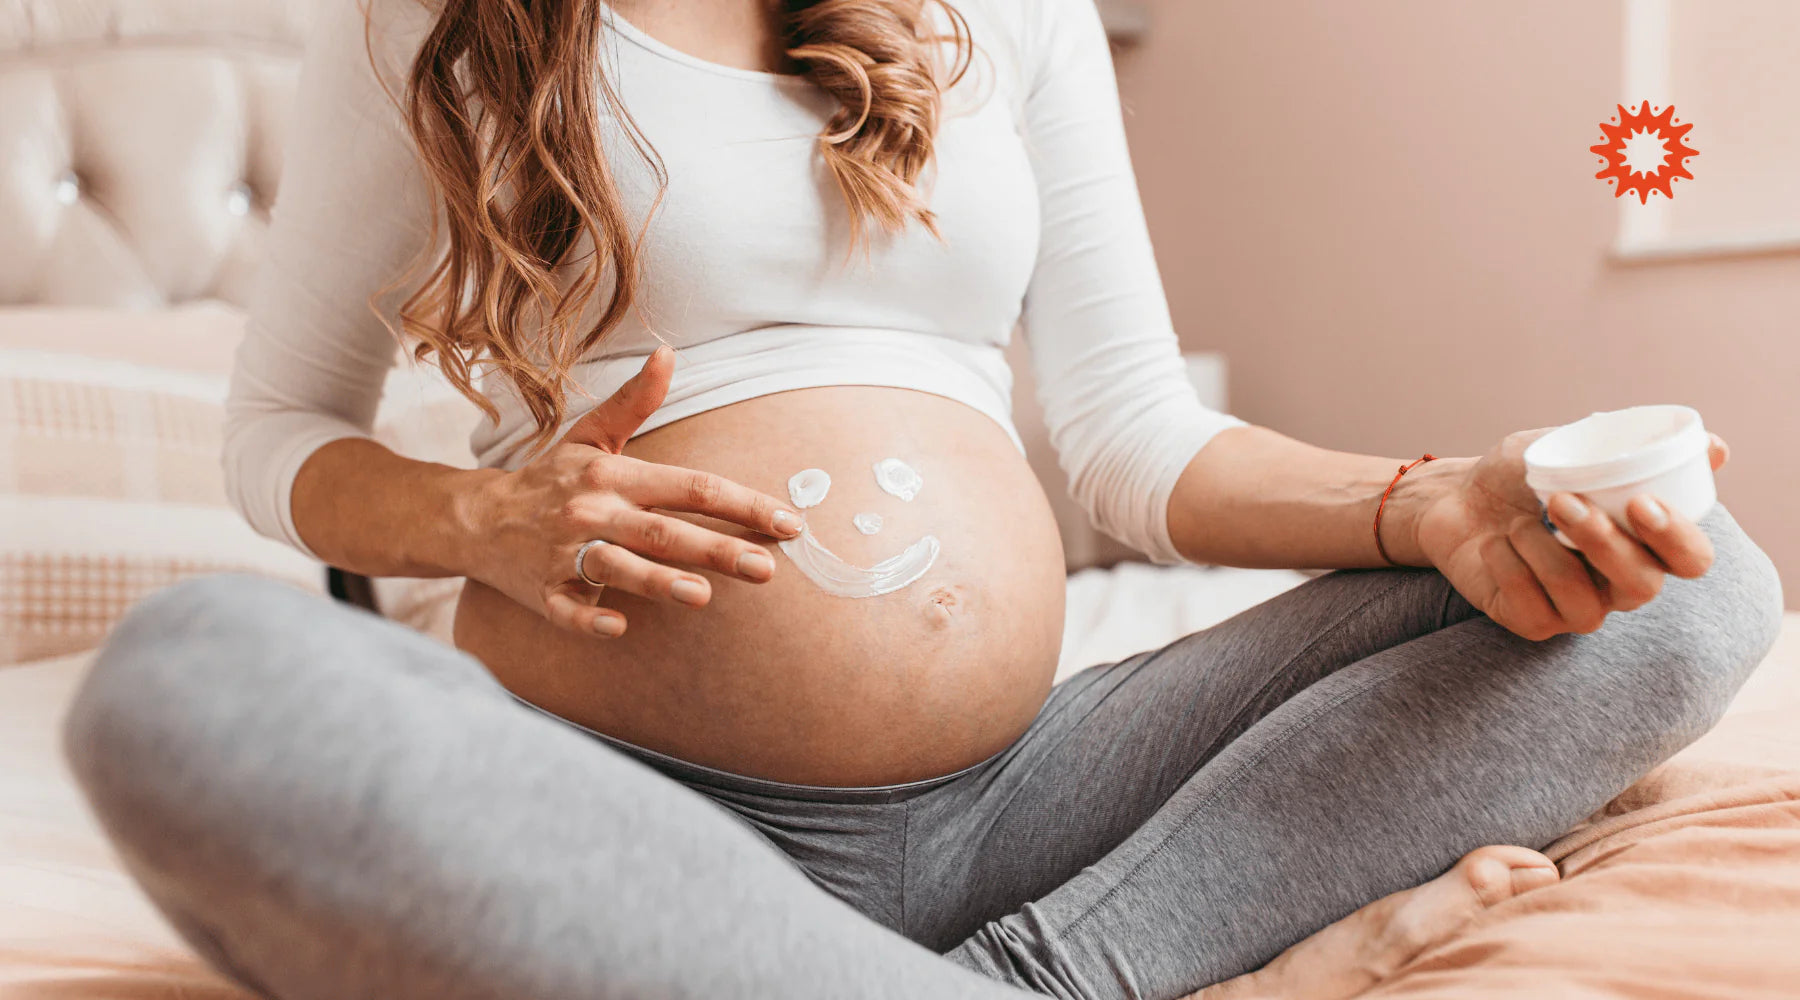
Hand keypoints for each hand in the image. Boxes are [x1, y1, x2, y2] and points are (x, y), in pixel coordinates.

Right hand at [464, 345, 802, 637]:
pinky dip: (590, 617)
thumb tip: (669, 354)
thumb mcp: (591, 437)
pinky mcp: (541, 591)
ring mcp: (563, 553)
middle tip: (767, 569)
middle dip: (717, 549)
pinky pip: (566, 609)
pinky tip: (617, 626)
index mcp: (613, 476)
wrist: (474, 519)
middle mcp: (592, 512)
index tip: (788, 523)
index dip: (742, 504)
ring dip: (658, 581)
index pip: (690, 487)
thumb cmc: (549, 480)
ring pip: (616, 567)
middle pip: (664, 531)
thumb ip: (636, 402)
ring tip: (703, 596)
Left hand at [1410, 429, 1728, 640]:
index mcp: (1643, 543)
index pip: (1691, 559)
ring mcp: (1577, 609)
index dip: (1676, 538)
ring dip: (1545, 555)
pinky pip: (1533, 611)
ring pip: (1585, 604)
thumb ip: (1630, 447)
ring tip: (1515, 521)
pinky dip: (1510, 570)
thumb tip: (1716, 448)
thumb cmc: (1519, 474)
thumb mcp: (1568, 447)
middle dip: (1605, 544)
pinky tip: (1494, 544)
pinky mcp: (1531, 622)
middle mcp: (1619, 583)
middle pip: (1643, 586)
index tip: (1641, 502)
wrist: (1453, 497)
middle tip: (1562, 502)